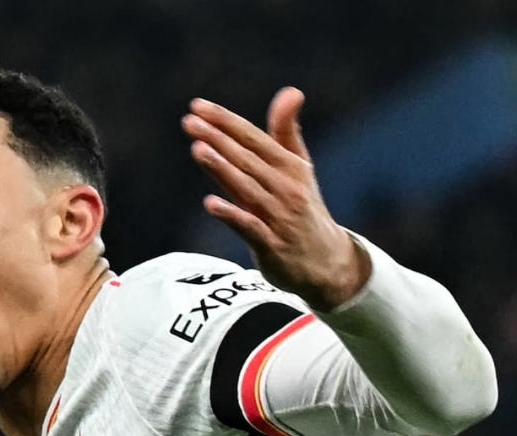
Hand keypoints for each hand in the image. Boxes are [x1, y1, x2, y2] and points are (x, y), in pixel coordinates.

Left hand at [182, 88, 368, 310]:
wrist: (327, 263)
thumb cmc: (303, 211)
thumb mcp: (299, 170)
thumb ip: (286, 133)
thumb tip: (290, 91)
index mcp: (291, 167)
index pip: (253, 138)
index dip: (226, 121)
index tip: (197, 106)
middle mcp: (286, 188)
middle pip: (247, 159)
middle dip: (218, 139)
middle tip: (190, 121)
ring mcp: (279, 217)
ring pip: (247, 189)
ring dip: (222, 169)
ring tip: (198, 149)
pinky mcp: (272, 245)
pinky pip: (250, 227)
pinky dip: (231, 215)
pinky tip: (210, 204)